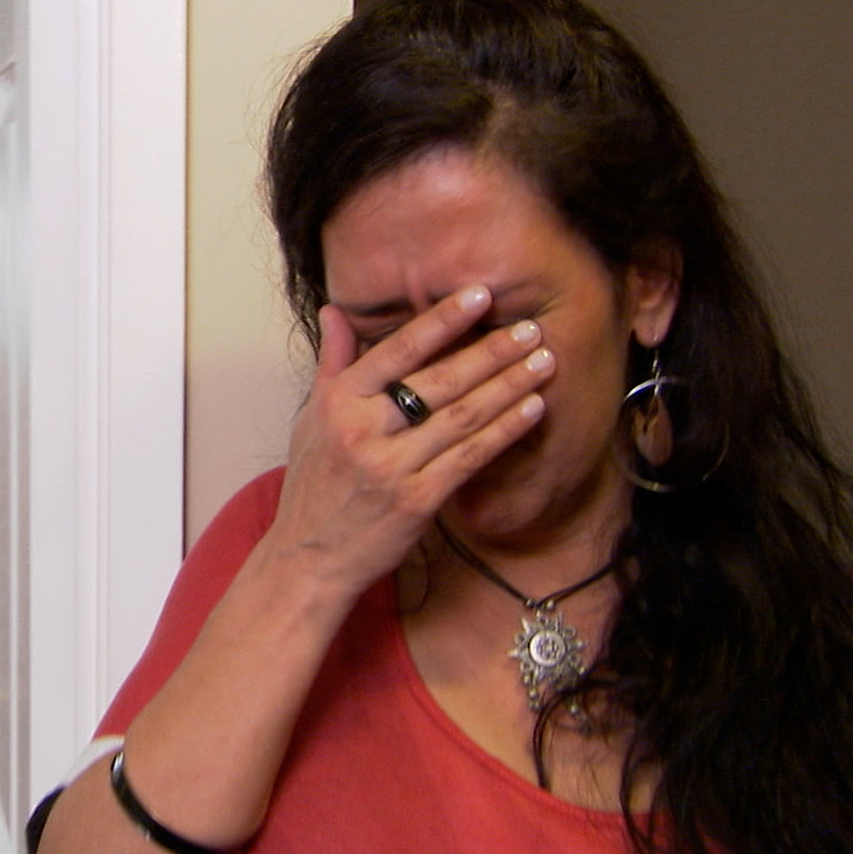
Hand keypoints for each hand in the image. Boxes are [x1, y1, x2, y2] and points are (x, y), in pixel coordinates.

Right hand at [261, 286, 554, 594]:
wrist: (309, 558)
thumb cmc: (313, 485)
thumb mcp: (311, 418)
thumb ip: (332, 363)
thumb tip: (336, 311)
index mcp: (338, 402)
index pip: (397, 350)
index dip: (442, 320)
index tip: (479, 295)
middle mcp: (363, 430)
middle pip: (439, 381)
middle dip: (491, 352)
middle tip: (530, 329)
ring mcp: (391, 467)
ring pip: (462, 417)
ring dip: (509, 386)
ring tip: (543, 362)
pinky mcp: (417, 501)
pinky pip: (471, 458)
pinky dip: (504, 430)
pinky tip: (532, 409)